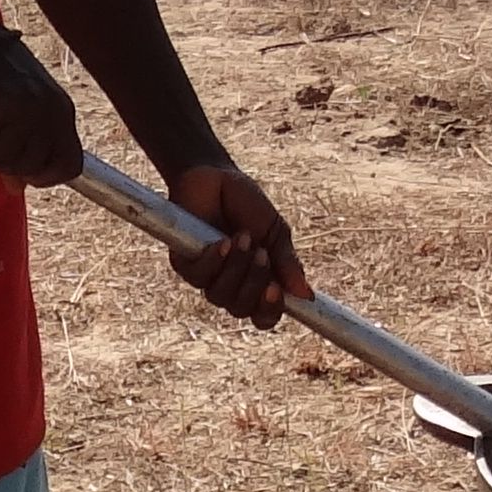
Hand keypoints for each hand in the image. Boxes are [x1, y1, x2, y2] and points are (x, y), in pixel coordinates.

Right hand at [0, 31, 85, 187]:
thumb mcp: (22, 108)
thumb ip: (26, 147)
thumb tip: (17, 189)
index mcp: (63, 111)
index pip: (71, 165)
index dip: (46, 177)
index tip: (24, 176)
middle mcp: (49, 111)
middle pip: (29, 167)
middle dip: (3, 161)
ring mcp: (24, 108)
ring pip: (1, 157)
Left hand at [165, 163, 307, 328]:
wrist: (215, 175)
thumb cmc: (246, 204)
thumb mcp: (275, 231)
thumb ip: (287, 263)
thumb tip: (307, 295)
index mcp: (257, 281)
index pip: (264, 315)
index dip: (270, 310)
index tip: (277, 290)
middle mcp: (231, 284)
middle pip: (242, 309)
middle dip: (254, 283)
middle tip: (262, 254)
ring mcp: (207, 276)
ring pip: (220, 296)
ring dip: (236, 268)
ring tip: (243, 237)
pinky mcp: (184, 264)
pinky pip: (199, 277)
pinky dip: (215, 260)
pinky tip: (222, 241)